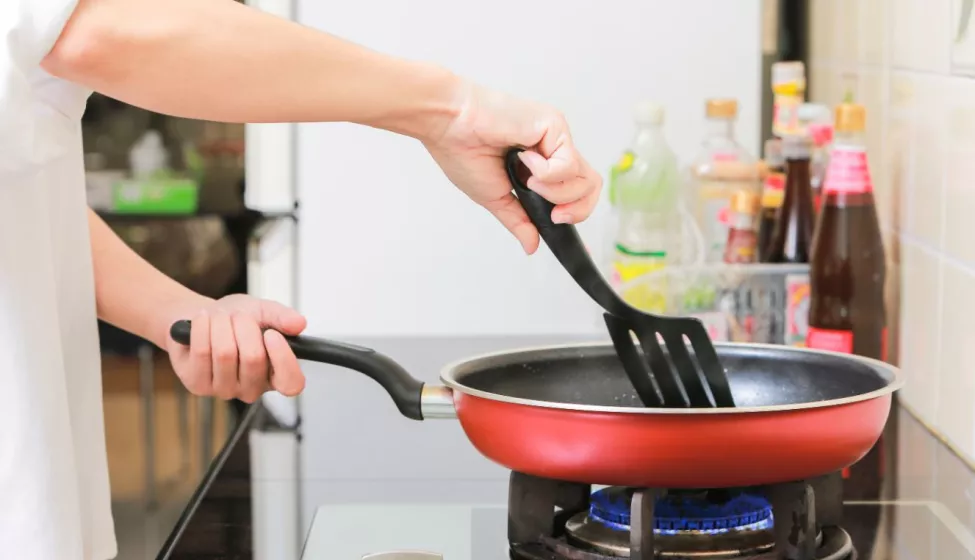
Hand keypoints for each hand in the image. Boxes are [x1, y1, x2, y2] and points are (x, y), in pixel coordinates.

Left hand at [164, 294, 307, 402]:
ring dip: (221, 324)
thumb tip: (299, 324)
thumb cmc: (236, 319)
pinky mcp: (199, 385)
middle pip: (253, 358)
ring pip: (225, 353)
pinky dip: (202, 328)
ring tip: (219, 316)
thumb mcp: (263, 311)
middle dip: (244, 325)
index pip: (291, 383)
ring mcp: (225, 390)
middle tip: (238, 315)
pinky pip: (202, 352)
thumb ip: (282, 317)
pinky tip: (203, 321)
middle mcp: (253, 388)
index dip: (283, 359)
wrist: (204, 317)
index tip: (271, 334)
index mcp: (276, 374)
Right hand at [423, 82, 601, 253]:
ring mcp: (555, 137)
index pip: (578, 191)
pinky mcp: (554, 124)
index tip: (554, 220)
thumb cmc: (463, 152)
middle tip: (554, 213)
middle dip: (577, 208)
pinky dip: (546, 172)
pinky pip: (568, 163)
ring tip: (528, 182)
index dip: (575, 211)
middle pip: (591, 185)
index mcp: (540, 165)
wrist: (448, 125)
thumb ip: (518, 220)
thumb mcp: (496, 198)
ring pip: (585, 177)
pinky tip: (523, 160)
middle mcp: (552, 149)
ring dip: (557, 191)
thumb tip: (532, 246)